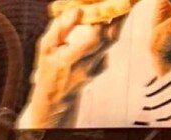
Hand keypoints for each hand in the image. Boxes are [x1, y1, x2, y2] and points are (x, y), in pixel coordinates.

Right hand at [19, 8, 124, 128]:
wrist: (58, 98)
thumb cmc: (48, 68)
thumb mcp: (46, 47)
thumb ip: (61, 27)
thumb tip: (77, 9)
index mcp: (72, 58)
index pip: (94, 37)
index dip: (102, 20)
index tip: (105, 4)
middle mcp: (89, 65)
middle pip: (110, 38)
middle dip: (119, 17)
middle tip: (125, 1)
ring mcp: (98, 67)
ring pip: (112, 41)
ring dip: (118, 21)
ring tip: (122, 3)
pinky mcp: (102, 67)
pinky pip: (108, 46)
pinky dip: (109, 29)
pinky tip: (109, 17)